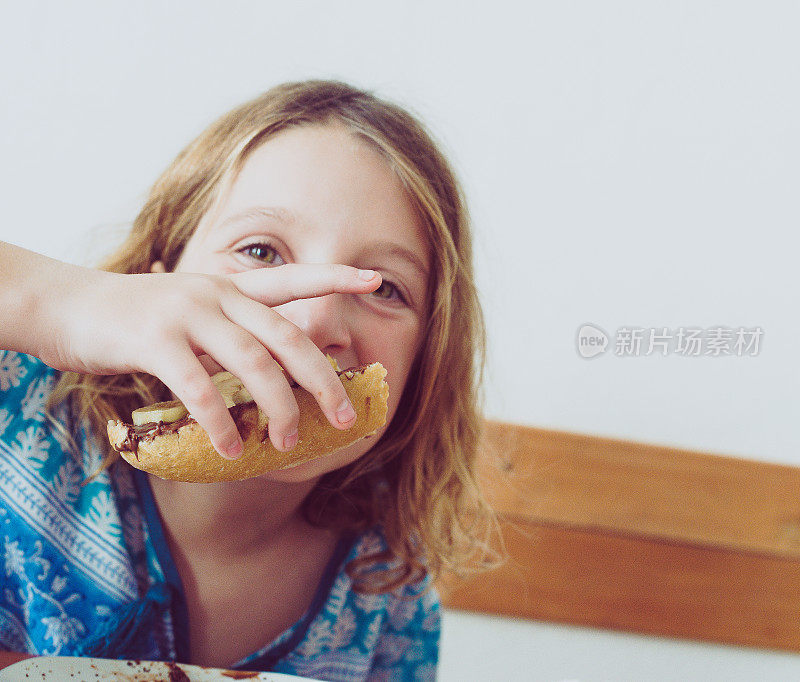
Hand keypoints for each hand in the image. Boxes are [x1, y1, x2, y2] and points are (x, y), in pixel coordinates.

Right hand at [48, 264, 381, 458]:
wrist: (67, 305)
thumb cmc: (136, 319)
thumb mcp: (190, 316)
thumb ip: (228, 335)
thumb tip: (268, 376)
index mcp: (230, 288)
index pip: (293, 278)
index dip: (335, 278)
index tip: (374, 279)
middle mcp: (217, 294)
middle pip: (288, 338)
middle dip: (323, 381)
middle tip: (346, 418)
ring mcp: (186, 314)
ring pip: (253, 363)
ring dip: (278, 408)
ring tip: (287, 443)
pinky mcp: (154, 339)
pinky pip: (198, 387)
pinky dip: (219, 422)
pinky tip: (228, 450)